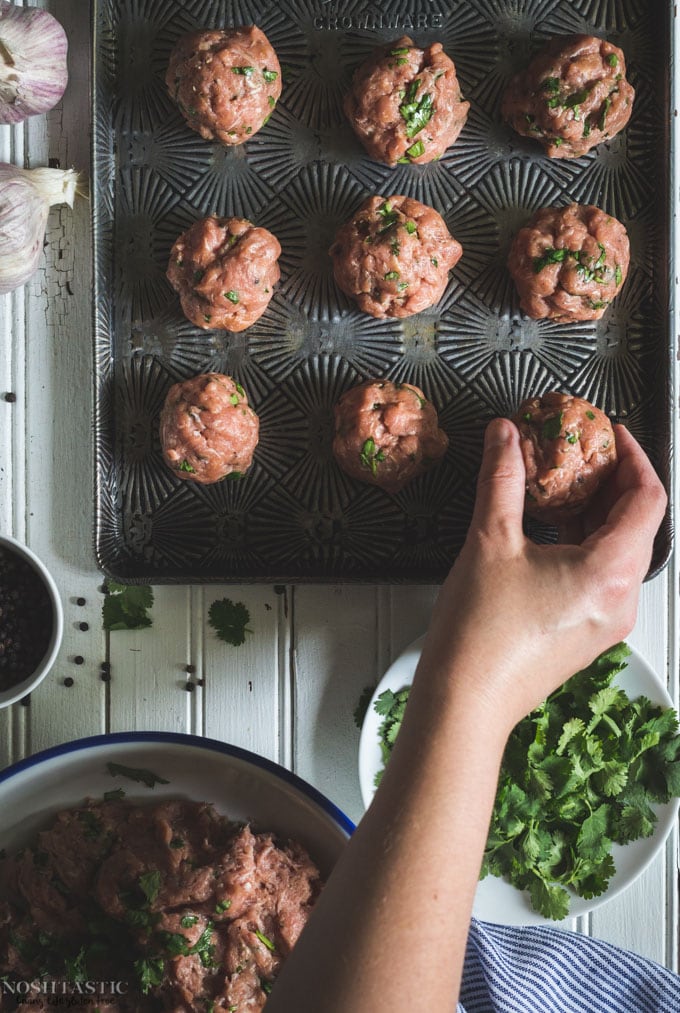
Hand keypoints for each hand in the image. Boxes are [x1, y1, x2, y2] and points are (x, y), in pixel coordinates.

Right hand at [416, 417, 666, 732]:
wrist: (465, 702)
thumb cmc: (480, 637)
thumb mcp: (489, 542)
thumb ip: (502, 480)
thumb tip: (505, 438)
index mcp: (609, 573)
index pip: (648, 499)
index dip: (634, 458)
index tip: (610, 435)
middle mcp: (620, 600)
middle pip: (637, 525)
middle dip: (612, 484)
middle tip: (582, 455)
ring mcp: (606, 621)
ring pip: (619, 552)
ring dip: (596, 515)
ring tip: (561, 488)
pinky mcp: (587, 634)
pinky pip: (601, 577)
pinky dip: (584, 545)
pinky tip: (549, 531)